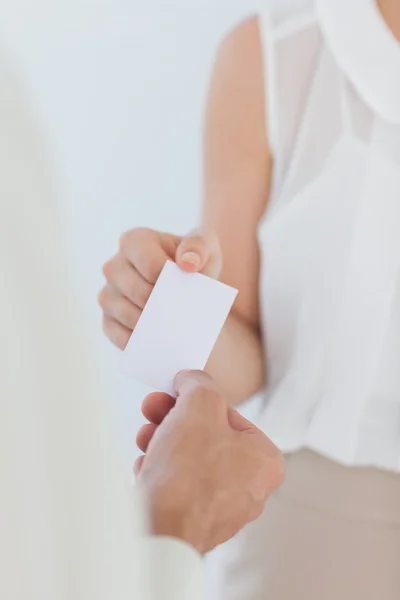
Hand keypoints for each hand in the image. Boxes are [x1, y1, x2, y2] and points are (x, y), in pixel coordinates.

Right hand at [99, 228, 222, 348]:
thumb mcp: (205, 246)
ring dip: (147, 322)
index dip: (164, 275)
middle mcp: (115, 265)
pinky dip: (135, 340)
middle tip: (179, 310)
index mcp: (135, 241)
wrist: (192, 290)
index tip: (181, 285)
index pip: (145, 259)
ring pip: (121, 310)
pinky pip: (115, 333)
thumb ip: (199, 246)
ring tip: (170, 326)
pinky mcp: (109, 319)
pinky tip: (154, 341)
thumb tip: (188, 263)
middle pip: (132, 287)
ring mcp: (109, 293)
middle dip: (158, 301)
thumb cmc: (195, 263)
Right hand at [135, 371, 283, 554]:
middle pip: (206, 436)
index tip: (173, 392)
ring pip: (189, 460)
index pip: (229, 414)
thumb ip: (199, 384)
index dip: (196, 398)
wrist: (161, 530)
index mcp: (265, 461)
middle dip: (173, 419)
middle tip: (151, 408)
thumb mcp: (199, 405)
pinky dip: (159, 471)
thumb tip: (192, 379)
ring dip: (162, 441)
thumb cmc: (188, 470)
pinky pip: (177, 486)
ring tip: (144, 438)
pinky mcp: (194, 522)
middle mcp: (250, 488)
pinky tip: (145, 467)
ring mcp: (222, 508)